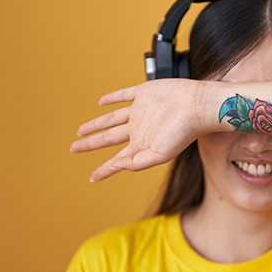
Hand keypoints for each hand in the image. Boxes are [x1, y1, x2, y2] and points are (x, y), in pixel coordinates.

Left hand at [71, 79, 207, 181]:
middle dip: (90, 144)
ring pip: (111, 119)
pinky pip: (123, 96)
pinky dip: (111, 99)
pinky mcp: (143, 94)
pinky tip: (102, 102)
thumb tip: (114, 167)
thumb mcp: (159, 154)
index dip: (104, 170)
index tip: (92, 178)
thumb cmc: (184, 132)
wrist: (196, 105)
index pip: (117, 160)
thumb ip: (136, 162)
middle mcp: (138, 130)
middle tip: (74, 148)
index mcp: (141, 146)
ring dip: (96, 124)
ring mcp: (139, 112)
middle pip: (108, 139)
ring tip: (81, 130)